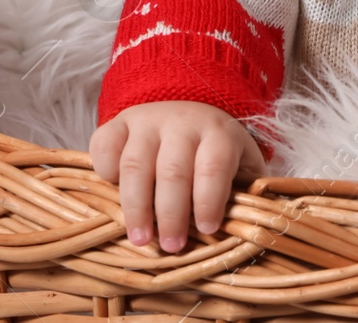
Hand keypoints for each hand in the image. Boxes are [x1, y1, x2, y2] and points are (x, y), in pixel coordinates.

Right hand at [89, 100, 266, 252]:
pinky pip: (105, 145)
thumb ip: (247, 191)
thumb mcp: (241, 165)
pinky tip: (113, 194)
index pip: (214, 165)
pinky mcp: (118, 123)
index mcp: (218, 133)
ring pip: (136, 163)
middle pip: (173, 170)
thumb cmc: (215, 153)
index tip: (208, 229)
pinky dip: (105, 172)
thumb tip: (252, 228)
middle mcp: (182, 121)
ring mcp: (146, 120)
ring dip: (136, 205)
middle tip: (172, 246)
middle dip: (171, 213)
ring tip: (140, 239)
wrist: (187, 111)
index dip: (209, 199)